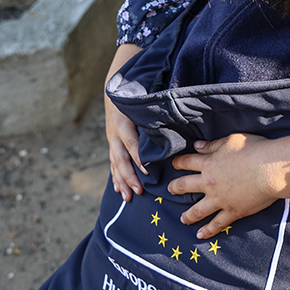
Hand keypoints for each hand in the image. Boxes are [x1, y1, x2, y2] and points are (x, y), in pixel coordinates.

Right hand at [105, 44, 145, 200]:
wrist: (114, 92)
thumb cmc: (135, 97)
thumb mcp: (143, 104)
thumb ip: (155, 115)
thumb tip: (178, 123)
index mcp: (123, 122)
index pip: (131, 143)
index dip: (138, 158)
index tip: (147, 171)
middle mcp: (115, 133)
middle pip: (121, 158)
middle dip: (129, 176)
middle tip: (139, 191)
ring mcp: (111, 140)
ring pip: (115, 164)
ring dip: (121, 181)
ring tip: (128, 197)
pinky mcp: (111, 144)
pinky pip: (112, 164)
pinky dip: (115, 177)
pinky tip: (118, 189)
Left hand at [167, 133, 289, 238]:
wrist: (271, 170)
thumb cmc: (254, 150)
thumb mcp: (231, 141)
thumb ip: (212, 145)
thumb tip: (197, 146)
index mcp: (208, 164)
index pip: (187, 162)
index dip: (179, 162)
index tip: (174, 163)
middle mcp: (209, 183)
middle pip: (185, 186)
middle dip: (175, 188)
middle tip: (170, 190)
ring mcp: (220, 200)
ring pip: (197, 210)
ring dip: (188, 215)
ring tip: (183, 219)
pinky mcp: (232, 211)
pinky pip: (217, 223)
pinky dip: (208, 230)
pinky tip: (201, 234)